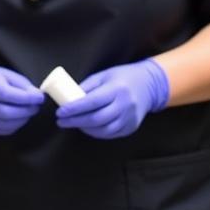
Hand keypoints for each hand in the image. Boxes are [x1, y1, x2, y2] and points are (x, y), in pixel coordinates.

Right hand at [0, 62, 44, 134]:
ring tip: (28, 112)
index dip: (26, 98)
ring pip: (5, 124)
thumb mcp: (8, 75)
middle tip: (36, 107)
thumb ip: (23, 85)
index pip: (7, 94)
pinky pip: (3, 130)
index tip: (40, 97)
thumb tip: (37, 96)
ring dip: (22, 120)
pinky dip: (15, 126)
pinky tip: (19, 118)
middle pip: (6, 112)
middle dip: (26, 111)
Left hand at [55, 59, 169, 138]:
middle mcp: (125, 105)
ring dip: (84, 128)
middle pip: (96, 119)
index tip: (60, 112)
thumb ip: (87, 87)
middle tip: (61, 121)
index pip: (92, 102)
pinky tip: (86, 127)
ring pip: (103, 130)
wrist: (149, 86)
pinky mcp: (131, 127)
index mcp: (117, 89)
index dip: (74, 108)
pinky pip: (110, 134)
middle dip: (75, 121)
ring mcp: (129, 118)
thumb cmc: (122, 78)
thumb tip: (68, 98)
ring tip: (72, 123)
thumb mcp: (103, 76)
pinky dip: (96, 133)